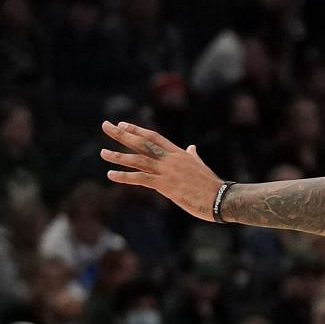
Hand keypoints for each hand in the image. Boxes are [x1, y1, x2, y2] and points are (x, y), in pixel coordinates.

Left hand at [100, 122, 223, 220]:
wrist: (222, 198)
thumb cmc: (213, 186)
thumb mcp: (201, 167)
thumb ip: (194, 156)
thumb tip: (192, 147)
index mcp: (179, 154)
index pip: (153, 137)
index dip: (137, 130)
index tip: (122, 125)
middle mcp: (170, 159)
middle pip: (142, 142)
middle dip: (122, 134)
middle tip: (105, 126)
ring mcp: (167, 171)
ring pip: (138, 159)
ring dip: (118, 156)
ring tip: (103, 153)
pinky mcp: (166, 185)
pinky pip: (141, 179)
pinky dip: (125, 176)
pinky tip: (111, 174)